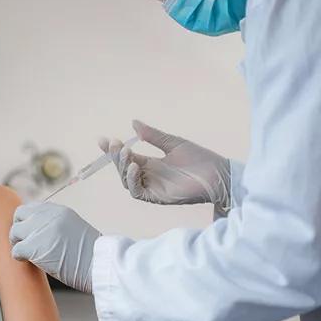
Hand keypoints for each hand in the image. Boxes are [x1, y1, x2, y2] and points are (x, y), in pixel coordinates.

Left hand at [9, 202, 100, 292]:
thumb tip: (38, 232)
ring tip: (28, 254)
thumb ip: (56, 225)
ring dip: (18, 243)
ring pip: (14, 232)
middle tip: (25, 243)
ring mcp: (39, 230)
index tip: (31, 233)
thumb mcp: (74, 229)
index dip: (28, 220)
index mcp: (58, 210)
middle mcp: (47, 216)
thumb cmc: (91, 254)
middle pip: (19, 215)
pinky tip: (30, 262)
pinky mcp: (33, 247)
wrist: (99, 264)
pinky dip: (19, 257)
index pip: (32, 208)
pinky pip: (16, 250)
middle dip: (19, 229)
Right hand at [99, 120, 231, 210]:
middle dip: (115, 156)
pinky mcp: (157, 197)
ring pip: (126, 181)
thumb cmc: (200, 160)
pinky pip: (137, 192)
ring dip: (122, 167)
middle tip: (115, 143)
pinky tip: (135, 166)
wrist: (218, 174)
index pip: (126, 157)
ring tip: (126, 152)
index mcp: (151, 164)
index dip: (113, 150)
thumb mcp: (172, 143)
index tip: (102, 139)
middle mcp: (149, 177)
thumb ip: (153, 135)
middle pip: (123, 169)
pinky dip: (132, 180)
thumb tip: (133, 122)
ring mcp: (152, 188)